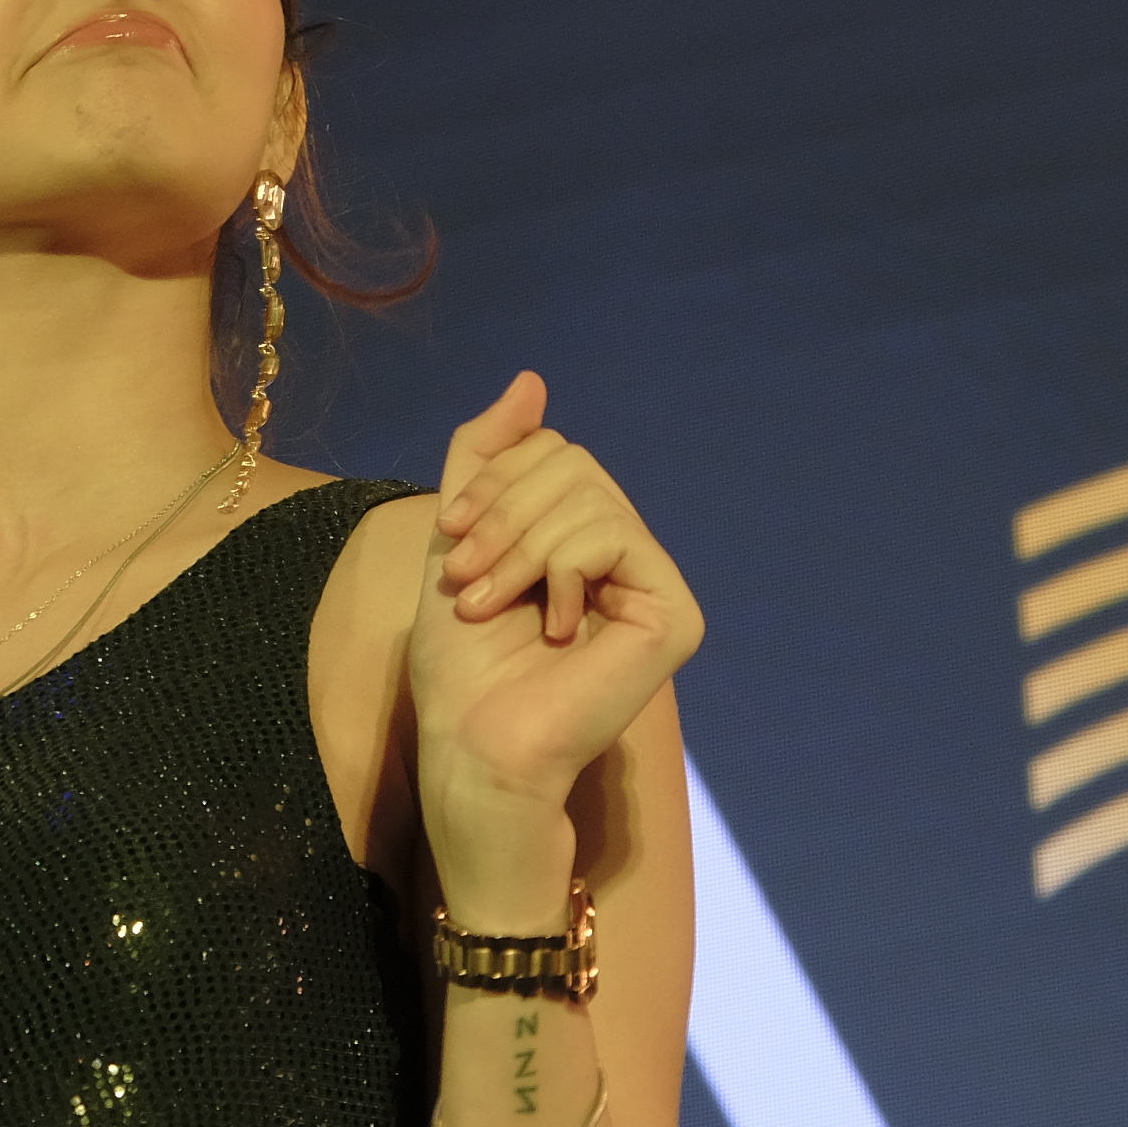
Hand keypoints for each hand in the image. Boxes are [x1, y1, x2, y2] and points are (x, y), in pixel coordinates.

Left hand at [408, 372, 702, 905]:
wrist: (474, 746)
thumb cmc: (460, 665)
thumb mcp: (460, 537)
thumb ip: (491, 457)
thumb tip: (531, 380)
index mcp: (579, 538)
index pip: (553, 450)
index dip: (495, 480)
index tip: (452, 540)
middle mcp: (626, 556)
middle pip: (572, 462)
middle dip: (503, 513)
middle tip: (469, 581)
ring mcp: (654, 585)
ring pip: (591, 495)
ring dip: (521, 547)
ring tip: (493, 605)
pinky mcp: (674, 615)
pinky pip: (616, 535)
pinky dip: (563, 569)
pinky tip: (554, 626)